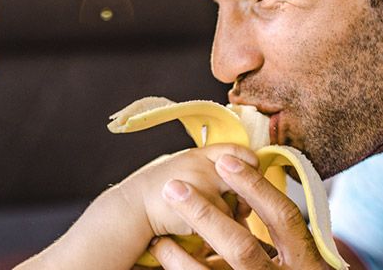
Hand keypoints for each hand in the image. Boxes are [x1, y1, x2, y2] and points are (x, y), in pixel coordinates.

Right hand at [117, 144, 259, 237]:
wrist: (133, 209)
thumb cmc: (157, 194)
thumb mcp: (182, 170)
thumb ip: (208, 169)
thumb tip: (240, 181)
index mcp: (200, 154)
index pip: (237, 152)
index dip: (249, 165)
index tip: (249, 178)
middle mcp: (204, 165)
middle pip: (243, 176)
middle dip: (247, 193)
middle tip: (241, 205)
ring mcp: (205, 184)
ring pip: (236, 204)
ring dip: (231, 216)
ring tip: (213, 220)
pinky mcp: (204, 206)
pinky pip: (225, 222)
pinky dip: (218, 231)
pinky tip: (202, 229)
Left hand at [151, 154, 330, 268]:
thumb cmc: (287, 269)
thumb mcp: (296, 253)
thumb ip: (280, 229)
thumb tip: (251, 174)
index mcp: (306, 260)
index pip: (284, 217)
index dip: (256, 188)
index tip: (226, 162)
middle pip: (242, 248)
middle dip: (206, 216)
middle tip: (174, 187)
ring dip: (181, 249)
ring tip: (162, 223)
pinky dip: (178, 264)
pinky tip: (163, 246)